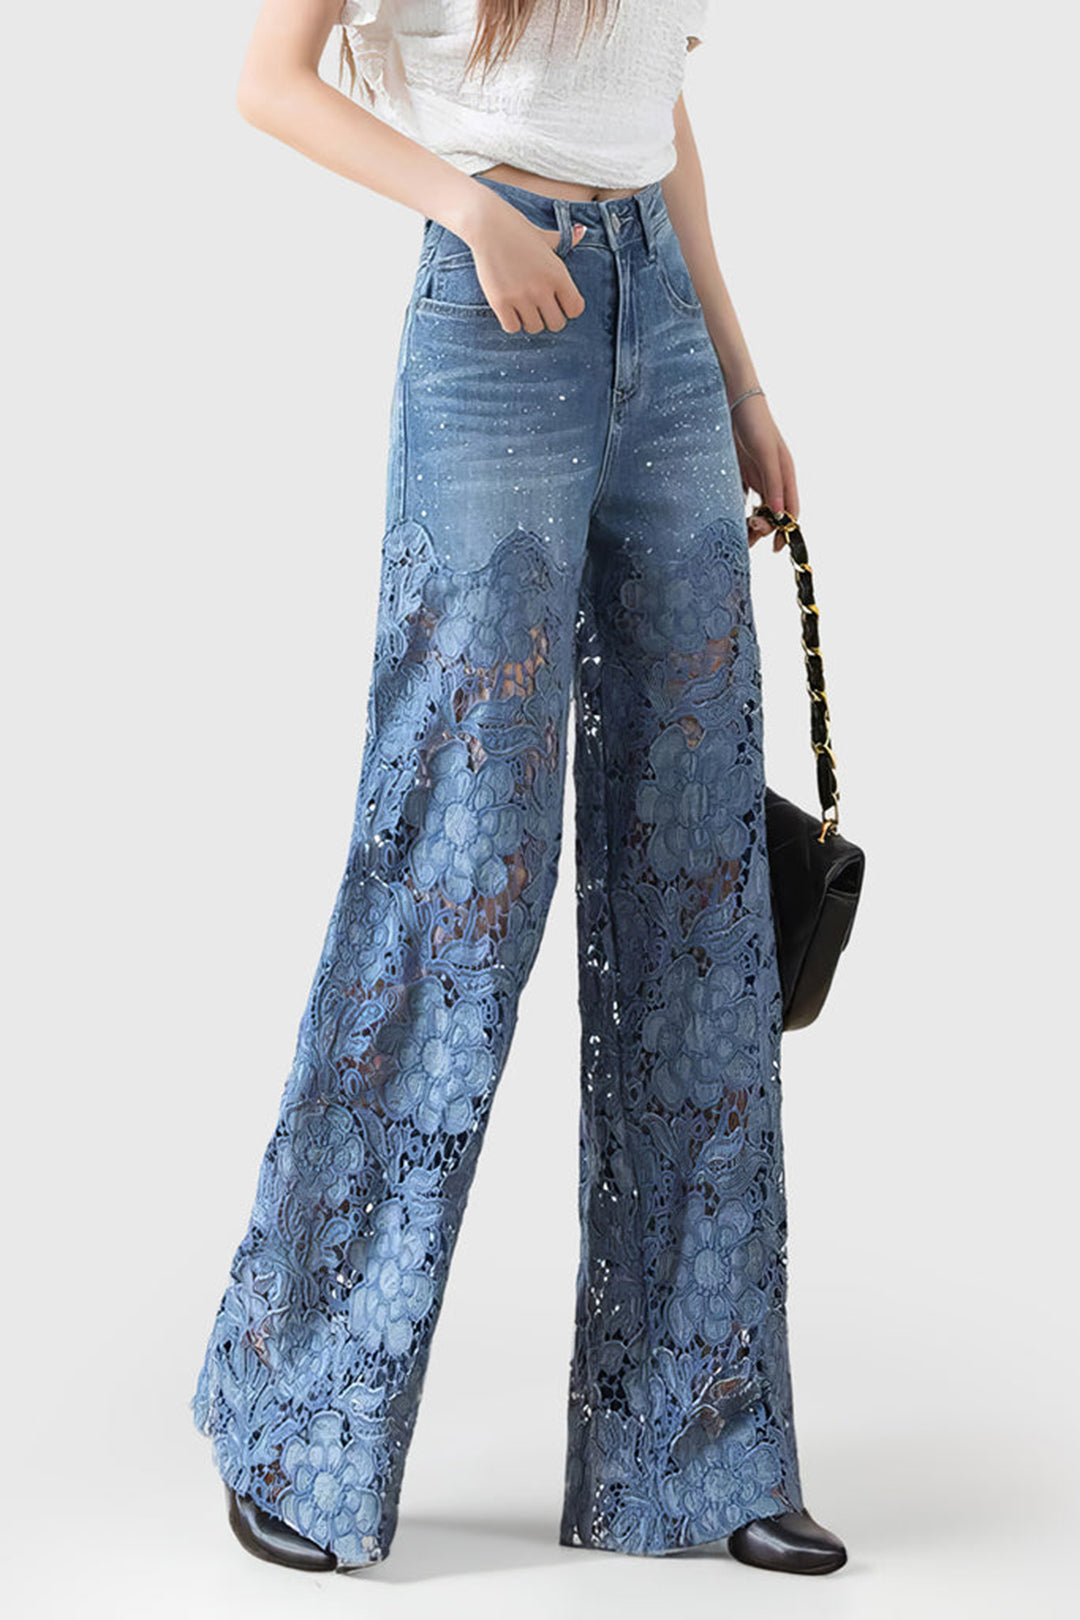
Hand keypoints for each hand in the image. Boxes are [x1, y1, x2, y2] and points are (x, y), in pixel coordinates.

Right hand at [465, 194, 586, 331]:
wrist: (488, 226)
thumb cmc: (519, 231)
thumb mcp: (546, 237)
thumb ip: (566, 240)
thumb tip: (582, 231)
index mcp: (558, 274)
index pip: (575, 309)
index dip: (568, 309)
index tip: (559, 303)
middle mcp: (542, 288)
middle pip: (557, 324)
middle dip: (550, 318)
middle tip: (540, 308)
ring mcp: (521, 296)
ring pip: (535, 328)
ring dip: (530, 321)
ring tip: (524, 308)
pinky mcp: (500, 302)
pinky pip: (512, 327)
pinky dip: (512, 322)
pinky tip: (510, 310)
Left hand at [731, 394, 799, 549]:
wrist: (732, 399)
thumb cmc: (755, 422)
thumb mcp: (766, 452)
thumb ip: (773, 482)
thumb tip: (781, 513)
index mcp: (786, 473)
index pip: (791, 509)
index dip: (787, 530)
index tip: (777, 549)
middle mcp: (773, 477)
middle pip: (774, 512)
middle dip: (764, 528)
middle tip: (748, 536)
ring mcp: (757, 475)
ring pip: (758, 508)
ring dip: (751, 523)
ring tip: (738, 533)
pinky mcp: (740, 472)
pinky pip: (742, 498)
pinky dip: (738, 510)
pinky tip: (729, 519)